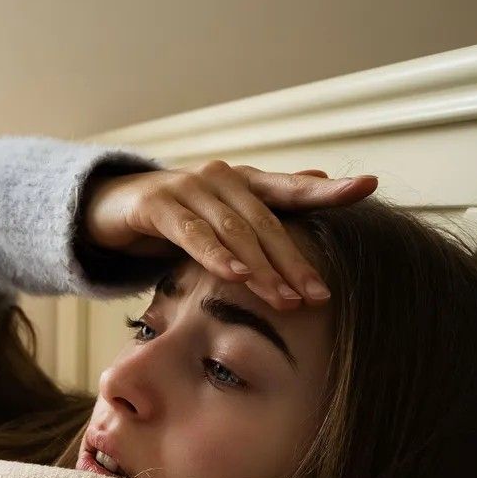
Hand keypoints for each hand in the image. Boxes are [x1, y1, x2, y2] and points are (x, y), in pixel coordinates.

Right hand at [82, 160, 377, 308]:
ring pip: (234, 231)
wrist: (108, 207)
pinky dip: (215, 255)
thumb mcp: (220, 216)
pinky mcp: (156, 205)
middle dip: (294, 260)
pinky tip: (235, 275)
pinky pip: (191, 234)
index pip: (289, 189)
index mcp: (241, 182)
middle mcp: (221, 178)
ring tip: (285, 299)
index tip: (367, 186)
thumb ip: (263, 207)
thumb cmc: (174, 216)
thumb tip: (317, 182)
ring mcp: (188, 188)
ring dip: (261, 267)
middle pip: (266, 222)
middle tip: (319, 294)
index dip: (327, 189)